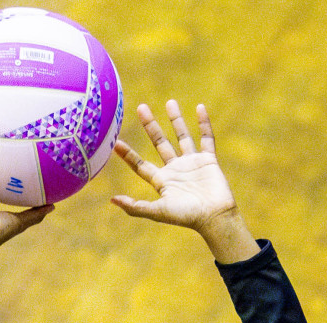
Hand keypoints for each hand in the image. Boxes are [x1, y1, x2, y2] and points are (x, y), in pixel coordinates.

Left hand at [111, 100, 257, 262]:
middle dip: (151, 125)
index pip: (140, 164)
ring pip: (182, 136)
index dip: (127, 154)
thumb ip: (136, 206)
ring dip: (176, 120)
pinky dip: (204, 123)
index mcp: (161, 181)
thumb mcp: (158, 212)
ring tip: (169, 101)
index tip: (115, 141)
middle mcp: (175, 169)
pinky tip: (199, 108)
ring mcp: (192, 163)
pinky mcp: (208, 160)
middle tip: (140, 107)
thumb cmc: (186, 217)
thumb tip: (112, 200)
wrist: (214, 218)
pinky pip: (206, 138)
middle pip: (160, 143)